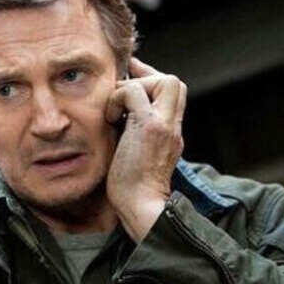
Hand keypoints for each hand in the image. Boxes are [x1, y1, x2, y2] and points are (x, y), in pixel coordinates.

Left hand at [105, 57, 186, 241]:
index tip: (130, 78)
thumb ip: (135, 133)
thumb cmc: (131, 187)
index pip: (171, 93)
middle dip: (146, 77)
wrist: (140, 205)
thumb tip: (117, 116)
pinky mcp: (149, 127)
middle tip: (120, 87)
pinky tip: (110, 119)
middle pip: (174, 82)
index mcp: (170, 132)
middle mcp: (172, 126)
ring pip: (164, 81)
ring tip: (115, 110)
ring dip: (133, 87)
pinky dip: (118, 98)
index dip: (150, 79)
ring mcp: (164, 125)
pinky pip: (134, 91)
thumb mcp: (137, 153)